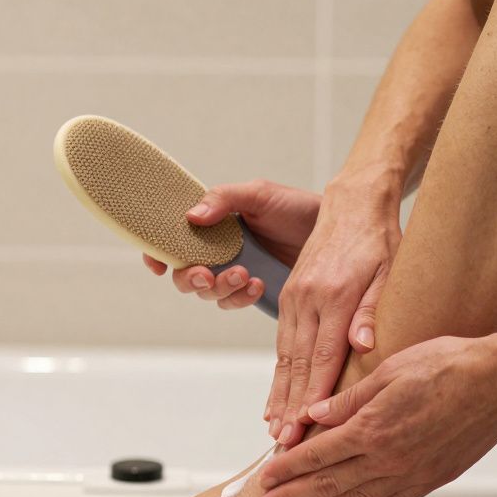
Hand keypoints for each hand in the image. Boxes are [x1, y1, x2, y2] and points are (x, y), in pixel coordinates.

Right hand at [142, 179, 319, 309]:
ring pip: (209, 293)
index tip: (159, 264)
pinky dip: (240, 298)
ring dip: (219, 288)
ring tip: (244, 275)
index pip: (174, 240)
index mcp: (212, 225)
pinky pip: (235, 302)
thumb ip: (224, 199)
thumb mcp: (259, 194)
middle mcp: (219, 251)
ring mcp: (236, 272)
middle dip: (191, 278)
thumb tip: (191, 216)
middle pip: (186, 274)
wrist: (338, 230)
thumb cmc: (296, 207)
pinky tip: (258, 285)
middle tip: (208, 274)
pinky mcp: (255, 292)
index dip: (158, 253)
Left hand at [255, 334, 496, 496]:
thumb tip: (313, 414)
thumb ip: (349, 399)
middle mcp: (386, 457)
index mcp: (370, 427)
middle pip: (328, 484)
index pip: (316, 454)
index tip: (264, 479)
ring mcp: (409, 473)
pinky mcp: (430, 479)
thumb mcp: (390, 370)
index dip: (287, 468)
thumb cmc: (448, 366)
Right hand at [265, 172, 401, 444]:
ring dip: (279, 395)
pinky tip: (276, 398)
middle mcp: (308, 299)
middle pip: (296, 365)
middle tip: (285, 443)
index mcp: (335, 296)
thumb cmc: (379, 238)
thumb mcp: (389, 270)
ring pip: (284, 357)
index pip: (321, 358)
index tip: (304, 428)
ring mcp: (295, 298)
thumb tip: (364, 346)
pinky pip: (281, 343)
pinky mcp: (290, 296)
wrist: (353, 203)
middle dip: (290, 407)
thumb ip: (372, 310)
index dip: (312, 397)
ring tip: (275, 429)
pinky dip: (278, 374)